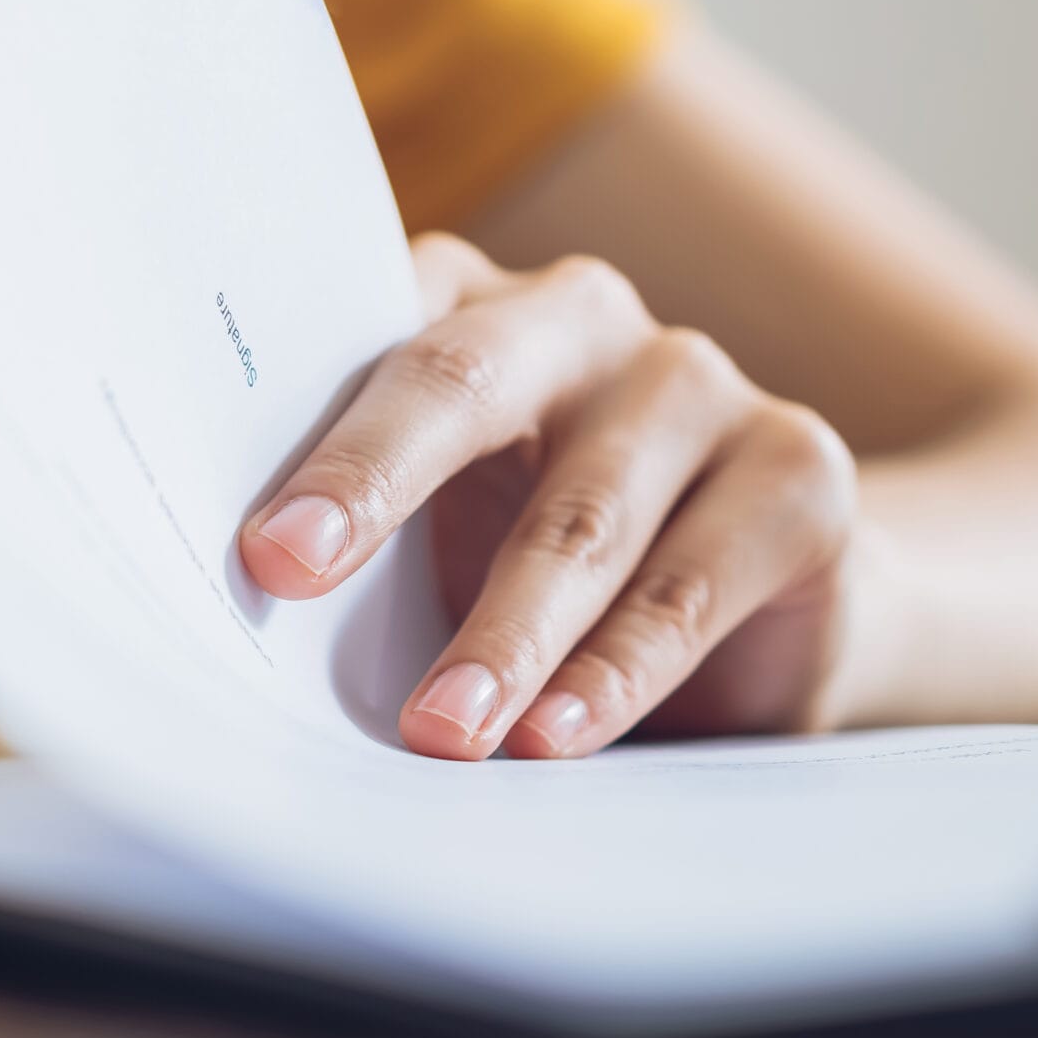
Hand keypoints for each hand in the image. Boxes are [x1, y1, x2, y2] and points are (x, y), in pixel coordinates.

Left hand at [236, 234, 861, 759]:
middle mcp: (575, 315)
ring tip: (441, 730)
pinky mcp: (796, 467)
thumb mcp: (433, 533)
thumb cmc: (531, 556)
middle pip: (461, 383)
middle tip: (289, 574)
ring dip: (503, 632)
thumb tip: (242, 611)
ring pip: (578, 512)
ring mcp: (694, 380)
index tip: (249, 536)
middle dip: (371, 482)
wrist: (760, 609)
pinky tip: (556, 735)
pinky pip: (688, 581)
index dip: (297, 427)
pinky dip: (614, 671)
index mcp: (459, 302)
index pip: (359, 335)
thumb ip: (355, 536)